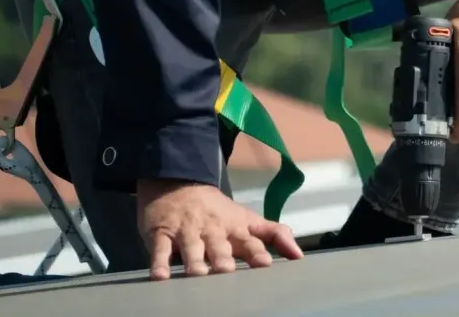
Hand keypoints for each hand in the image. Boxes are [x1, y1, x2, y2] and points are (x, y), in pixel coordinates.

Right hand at [136, 179, 302, 280]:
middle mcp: (212, 230)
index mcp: (235, 228)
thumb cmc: (218, 211)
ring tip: (197, 274)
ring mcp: (187, 231)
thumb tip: (299, 255)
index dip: (257, 252)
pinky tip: (160, 276)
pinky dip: (159, 262)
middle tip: (226, 271)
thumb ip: (274, 235)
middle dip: (223, 258)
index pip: (249, 241)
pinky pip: (160, 249)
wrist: (178, 183)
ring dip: (194, 260)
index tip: (265, 264)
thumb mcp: (247, 219)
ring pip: (191, 247)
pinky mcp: (162, 233)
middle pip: (219, 245)